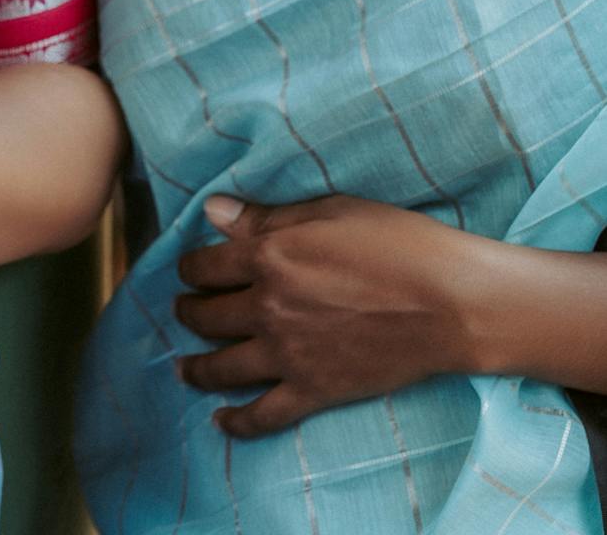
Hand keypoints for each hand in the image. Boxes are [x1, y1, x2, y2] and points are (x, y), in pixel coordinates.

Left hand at [175, 192, 477, 438]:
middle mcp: (268, 307)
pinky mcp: (315, 391)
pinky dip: (236, 423)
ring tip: (185, 367)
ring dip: (196, 367)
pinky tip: (220, 421)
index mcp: (269, 256)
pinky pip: (263, 415)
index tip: (190, 272)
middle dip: (189, 312)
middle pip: (207, 315)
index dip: (191, 269)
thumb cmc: (396, 243)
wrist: (449, 303)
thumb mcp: (329, 211)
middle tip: (186, 312)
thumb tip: (213, 211)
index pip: (205, 266)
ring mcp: (289, 354)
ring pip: (223, 366)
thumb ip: (266, 217)